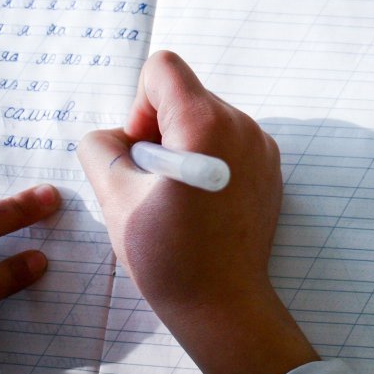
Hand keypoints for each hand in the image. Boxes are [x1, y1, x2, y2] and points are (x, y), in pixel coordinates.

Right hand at [78, 51, 316, 373]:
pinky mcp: (271, 169)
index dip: (139, 106)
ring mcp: (263, 147)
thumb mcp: (114, 197)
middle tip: (153, 184)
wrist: (224, 305)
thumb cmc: (169, 256)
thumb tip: (118, 137)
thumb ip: (101, 147)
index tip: (141, 154)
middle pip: (185, 95)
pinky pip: (228, 142)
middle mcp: (243, 125)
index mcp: (206, 123)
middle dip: (159, 129)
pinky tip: (200, 205)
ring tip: (177, 198)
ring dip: (182, 146)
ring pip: (206, 119)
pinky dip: (207, 160)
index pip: (163, 68)